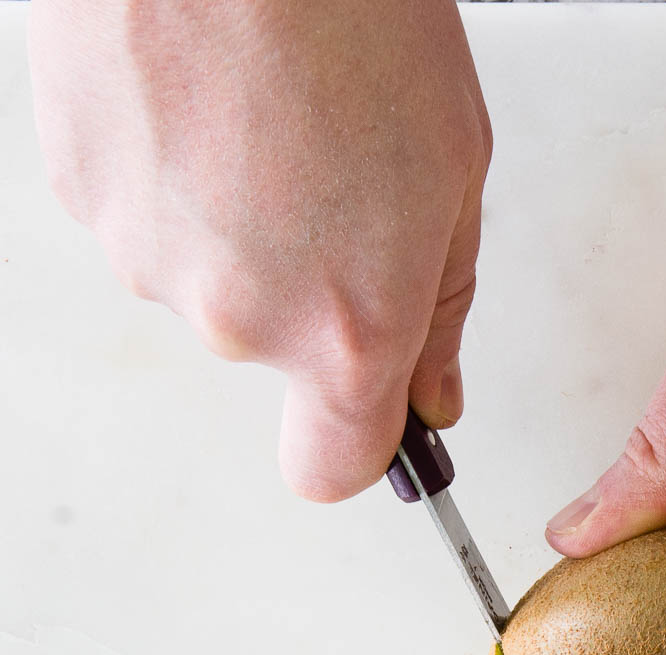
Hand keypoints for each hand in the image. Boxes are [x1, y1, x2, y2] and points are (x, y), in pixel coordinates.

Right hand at [29, 0, 490, 499]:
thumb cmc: (352, 14)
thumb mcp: (454, 175)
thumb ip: (440, 310)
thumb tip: (431, 398)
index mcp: (345, 331)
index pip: (334, 468)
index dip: (358, 447)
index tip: (377, 415)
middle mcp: (237, 322)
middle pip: (278, 355)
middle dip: (312, 291)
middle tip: (336, 180)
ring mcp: (149, 262)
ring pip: (211, 282)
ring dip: (243, 229)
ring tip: (268, 121)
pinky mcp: (83, 198)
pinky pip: (151, 223)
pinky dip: (180, 183)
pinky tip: (204, 105)